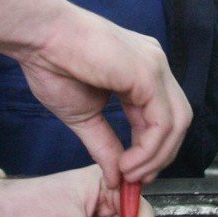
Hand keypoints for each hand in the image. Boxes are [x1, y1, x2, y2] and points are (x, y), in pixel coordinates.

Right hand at [15, 8, 189, 189]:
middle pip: (178, 120)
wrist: (39, 37)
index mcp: (141, 72)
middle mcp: (154, 66)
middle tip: (136, 179)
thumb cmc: (53, 64)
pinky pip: (162, 121)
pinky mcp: (148, 72)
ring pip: (177, 122)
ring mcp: (154, 66)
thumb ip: (104, 145)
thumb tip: (116, 178)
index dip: (152, 151)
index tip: (132, 175)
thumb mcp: (83, 117)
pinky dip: (149, 148)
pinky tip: (128, 161)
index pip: (162, 117)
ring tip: (129, 172)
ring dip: (156, 157)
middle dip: (161, 157)